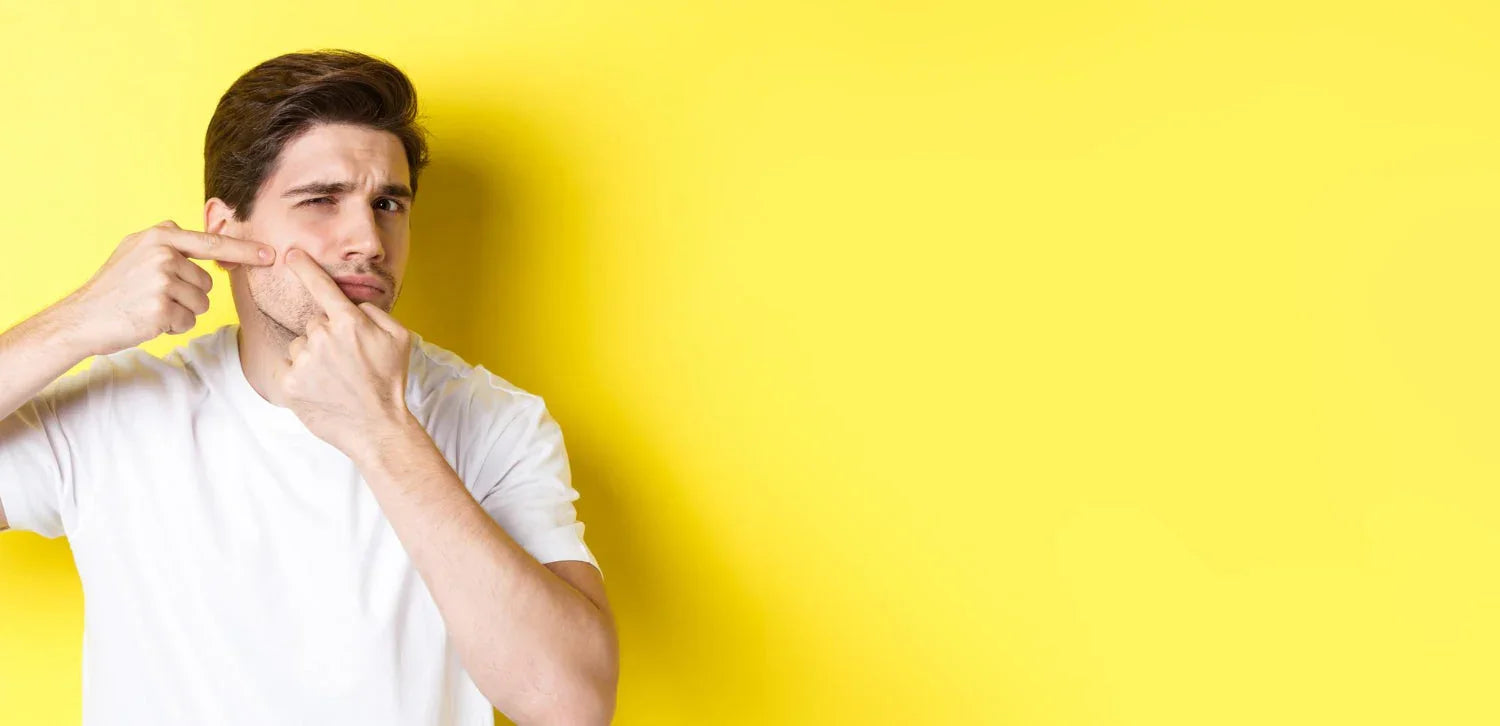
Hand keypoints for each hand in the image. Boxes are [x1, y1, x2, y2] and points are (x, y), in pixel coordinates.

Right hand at [63, 219, 274, 355]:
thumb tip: (203, 235)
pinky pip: (188, 321)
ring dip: (180, 312)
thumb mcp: (135, 250)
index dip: (244, 250)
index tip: (270, 254)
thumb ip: (168, 241)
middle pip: (207, 283)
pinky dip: (172, 326)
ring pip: (200, 304)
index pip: (212, 243)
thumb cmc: (114, 287)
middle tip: (154, 296)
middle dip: (188, 295)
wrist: (82, 317)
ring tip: (150, 307)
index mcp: (159, 236)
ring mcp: (161, 281)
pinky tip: (148, 320)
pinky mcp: (160, 308)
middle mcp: (162, 254)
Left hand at [275, 247, 414, 456]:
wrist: (377, 426)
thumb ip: (375, 312)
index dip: (304, 267)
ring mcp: (304, 361)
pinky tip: (320, 389)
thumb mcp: (400, 338)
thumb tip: (353, 305)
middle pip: (314, 323)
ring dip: (311, 356)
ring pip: (299, 345)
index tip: (291, 254)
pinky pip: (288, 367)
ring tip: (333, 378)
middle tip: (346, 362)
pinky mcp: (289, 383)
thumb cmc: (390, 382)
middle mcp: (323, 336)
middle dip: (326, 336)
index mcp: (349, 322)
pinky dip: (300, 376)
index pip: (321, 286)